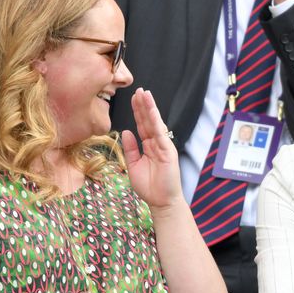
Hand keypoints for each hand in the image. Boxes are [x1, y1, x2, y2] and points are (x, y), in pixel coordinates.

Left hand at [121, 88, 182, 208]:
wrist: (161, 202)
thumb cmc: (150, 187)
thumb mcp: (133, 165)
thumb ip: (130, 148)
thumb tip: (125, 131)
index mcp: (149, 146)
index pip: (142, 125)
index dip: (137, 111)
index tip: (133, 98)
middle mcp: (157, 143)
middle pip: (148, 120)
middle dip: (143, 105)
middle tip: (138, 90)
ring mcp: (164, 146)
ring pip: (155, 123)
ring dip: (149, 108)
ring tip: (144, 94)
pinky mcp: (168, 151)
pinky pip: (160, 134)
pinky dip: (156, 121)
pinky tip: (151, 111)